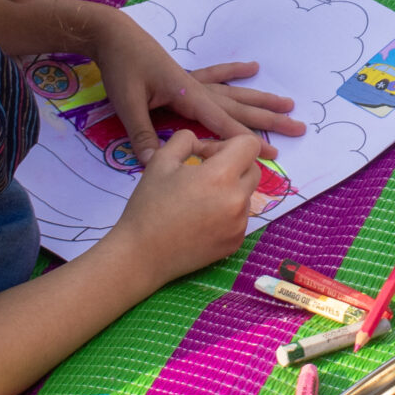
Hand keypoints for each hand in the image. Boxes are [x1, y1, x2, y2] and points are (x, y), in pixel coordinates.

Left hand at [87, 6, 303, 162]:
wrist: (112, 35)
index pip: (223, 123)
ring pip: (234, 93)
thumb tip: (152, 165)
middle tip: (299, 128)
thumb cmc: (120, 66)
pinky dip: (234, 71)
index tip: (273, 154)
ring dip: (261, 99)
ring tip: (288, 103)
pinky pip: (216, 75)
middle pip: (240, 107)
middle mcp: (197, 87)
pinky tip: (252, 68)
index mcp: (187, 95)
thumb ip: (142, 134)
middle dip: (269, 120)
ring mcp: (193, 79)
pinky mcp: (185, 74)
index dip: (248, 141)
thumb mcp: (126, 103)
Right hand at [109, 129, 267, 285]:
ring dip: (229, 189)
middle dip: (233, 165)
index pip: (249, 144)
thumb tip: (204, 145)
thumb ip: (186, 140)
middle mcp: (237, 200)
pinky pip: (240, 217)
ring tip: (199, 199)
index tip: (206, 155)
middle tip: (203, 174)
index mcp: (221, 176)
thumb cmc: (148, 205)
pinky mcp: (236, 242)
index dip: (228, 143)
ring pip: (246, 194)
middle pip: (253, 169)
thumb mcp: (160, 160)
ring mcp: (239, 224)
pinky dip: (226, 212)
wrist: (142, 254)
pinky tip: (200, 219)